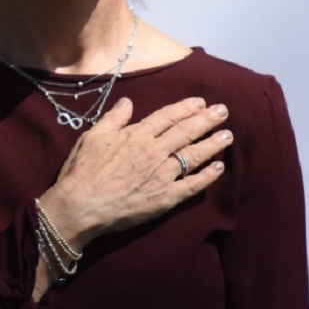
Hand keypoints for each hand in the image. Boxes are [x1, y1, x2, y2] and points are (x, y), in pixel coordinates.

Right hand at [38, 97, 231, 250]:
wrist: (80, 206)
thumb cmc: (82, 171)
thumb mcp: (93, 137)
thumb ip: (113, 119)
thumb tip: (127, 103)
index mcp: (137, 135)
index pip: (167, 117)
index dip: (186, 108)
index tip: (201, 102)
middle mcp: (154, 152)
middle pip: (186, 132)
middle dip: (207, 120)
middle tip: (223, 111)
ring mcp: (162, 175)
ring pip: (194, 155)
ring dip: (213, 144)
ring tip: (227, 136)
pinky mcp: (166, 198)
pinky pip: (192, 185)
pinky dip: (207, 176)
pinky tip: (218, 168)